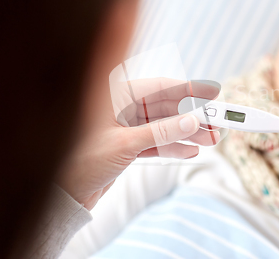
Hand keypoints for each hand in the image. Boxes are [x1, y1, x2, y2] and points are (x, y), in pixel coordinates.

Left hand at [57, 77, 220, 209]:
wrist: (62, 193)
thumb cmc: (80, 161)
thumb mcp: (124, 144)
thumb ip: (161, 132)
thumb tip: (193, 122)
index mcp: (116, 95)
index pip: (161, 86)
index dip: (190, 90)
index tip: (213, 94)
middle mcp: (122, 107)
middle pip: (166, 107)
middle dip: (192, 118)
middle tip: (216, 126)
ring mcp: (125, 126)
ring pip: (163, 126)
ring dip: (186, 134)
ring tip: (209, 141)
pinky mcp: (127, 144)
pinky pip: (155, 142)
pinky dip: (172, 147)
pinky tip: (189, 151)